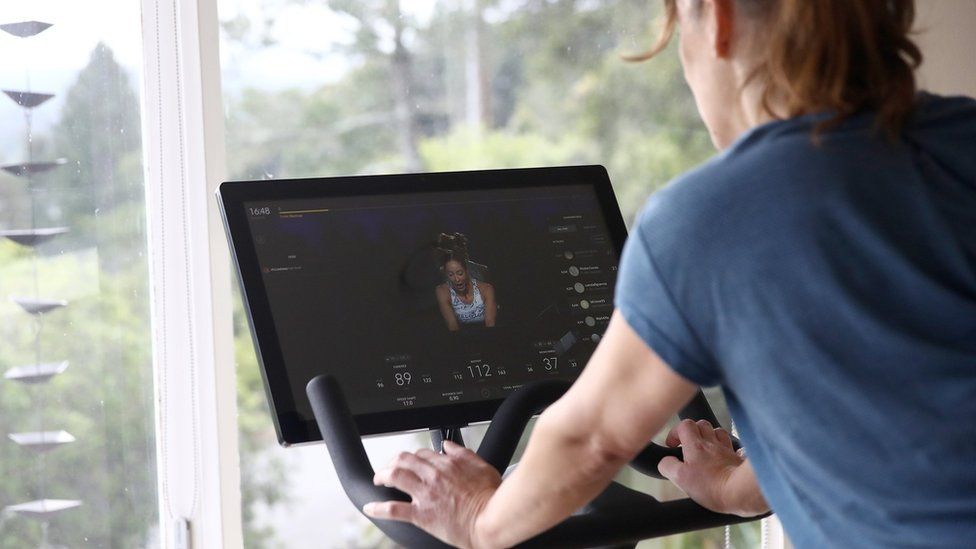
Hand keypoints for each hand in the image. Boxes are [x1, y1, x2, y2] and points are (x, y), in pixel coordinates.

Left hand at [363, 441, 501, 548]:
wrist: (491, 520)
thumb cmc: (491, 497)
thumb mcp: (482, 466)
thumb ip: (464, 454)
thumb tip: (448, 446)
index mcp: (448, 464)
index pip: (423, 453)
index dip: (415, 457)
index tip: (413, 463)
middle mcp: (434, 476)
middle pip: (404, 460)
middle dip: (393, 462)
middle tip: (389, 468)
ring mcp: (425, 494)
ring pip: (395, 476)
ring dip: (383, 476)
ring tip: (379, 480)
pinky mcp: (421, 514)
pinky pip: (394, 509)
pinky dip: (379, 508)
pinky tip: (371, 508)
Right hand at [657, 419, 768, 516]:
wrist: (741, 492)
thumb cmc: (711, 486)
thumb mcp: (680, 479)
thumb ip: (668, 466)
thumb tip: (665, 462)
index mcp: (695, 446)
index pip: (684, 425)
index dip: (675, 432)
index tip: (672, 445)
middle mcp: (712, 443)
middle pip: (702, 424)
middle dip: (693, 431)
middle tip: (688, 445)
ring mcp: (728, 450)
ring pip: (719, 433)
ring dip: (711, 437)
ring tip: (707, 449)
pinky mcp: (739, 459)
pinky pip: (735, 447)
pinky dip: (729, 449)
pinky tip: (726, 456)